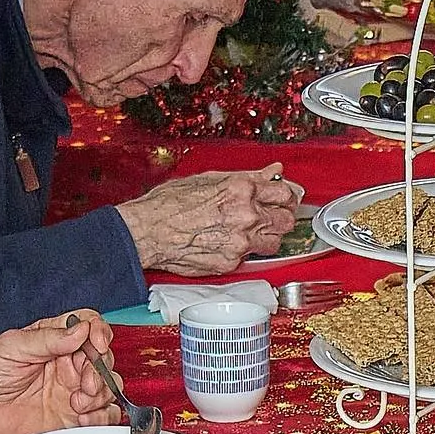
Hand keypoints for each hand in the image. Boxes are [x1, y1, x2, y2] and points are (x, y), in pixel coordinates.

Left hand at [0, 311, 117, 433]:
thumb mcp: (10, 346)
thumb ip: (47, 338)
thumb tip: (81, 330)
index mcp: (53, 341)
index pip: (89, 327)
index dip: (99, 332)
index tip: (96, 344)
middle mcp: (66, 365)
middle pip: (103, 359)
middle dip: (100, 370)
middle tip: (84, 383)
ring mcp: (70, 392)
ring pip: (108, 387)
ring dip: (102, 394)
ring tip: (78, 402)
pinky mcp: (70, 420)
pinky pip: (101, 417)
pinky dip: (101, 417)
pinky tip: (83, 418)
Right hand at [116, 167, 299, 275]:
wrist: (148, 231)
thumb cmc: (169, 204)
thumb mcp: (209, 178)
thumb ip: (248, 176)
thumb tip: (272, 171)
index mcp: (242, 189)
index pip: (284, 192)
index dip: (285, 196)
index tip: (283, 199)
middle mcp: (246, 215)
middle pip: (286, 219)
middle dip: (281, 217)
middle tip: (272, 216)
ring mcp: (240, 241)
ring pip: (274, 242)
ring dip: (267, 237)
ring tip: (252, 232)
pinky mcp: (231, 262)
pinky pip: (249, 258)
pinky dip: (243, 252)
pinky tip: (229, 243)